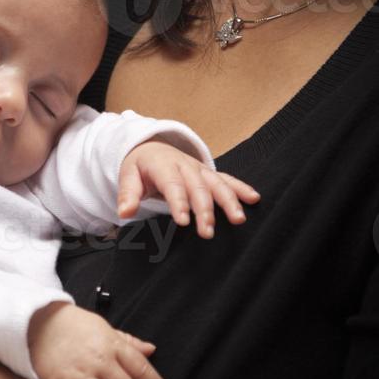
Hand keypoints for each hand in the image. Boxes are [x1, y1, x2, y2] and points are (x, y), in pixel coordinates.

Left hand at [118, 140, 260, 238]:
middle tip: (207, 232)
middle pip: (197, 187)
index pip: (172, 184)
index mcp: (163, 165)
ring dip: (228, 201)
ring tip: (238, 219)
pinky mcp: (208, 173)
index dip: (178, 202)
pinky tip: (254, 198)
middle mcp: (185, 165)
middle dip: (204, 209)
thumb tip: (125, 212)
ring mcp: (199, 169)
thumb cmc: (140, 166)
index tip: (183, 221)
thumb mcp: (128, 176)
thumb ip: (127, 194)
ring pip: (216, 183)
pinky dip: (241, 188)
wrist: (151, 146)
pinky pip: (227, 179)